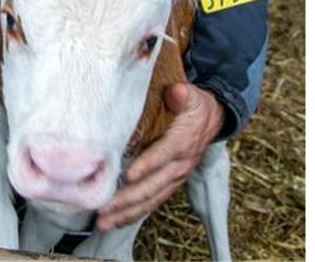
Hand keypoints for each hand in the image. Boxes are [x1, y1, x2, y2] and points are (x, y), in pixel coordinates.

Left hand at [96, 82, 223, 231]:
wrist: (210, 120)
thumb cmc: (194, 106)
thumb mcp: (192, 96)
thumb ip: (183, 94)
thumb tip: (176, 92)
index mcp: (183, 142)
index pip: (164, 154)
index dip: (148, 165)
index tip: (130, 175)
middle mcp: (180, 165)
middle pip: (154, 185)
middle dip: (128, 199)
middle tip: (104, 208)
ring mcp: (174, 177)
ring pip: (151, 199)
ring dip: (127, 212)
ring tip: (104, 222)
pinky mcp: (169, 184)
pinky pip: (152, 202)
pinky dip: (134, 213)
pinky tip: (115, 220)